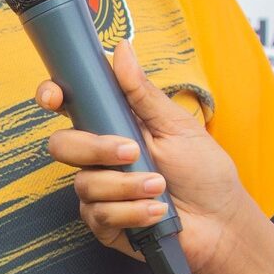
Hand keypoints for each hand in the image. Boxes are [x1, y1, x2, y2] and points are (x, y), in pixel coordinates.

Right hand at [36, 40, 254, 273]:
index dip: (51, 97)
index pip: (68, 106)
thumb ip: (142, 92)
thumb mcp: (176, 125)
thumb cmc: (203, 171)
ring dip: (126, 186)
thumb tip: (121, 49)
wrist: (222, 222)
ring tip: (159, 187)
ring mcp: (99, 191)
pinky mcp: (105, 223)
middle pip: (62, 145)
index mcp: (112, 125)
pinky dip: (132, 212)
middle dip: (95, 149)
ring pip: (83, 184)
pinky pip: (98, 215)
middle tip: (132, 152)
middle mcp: (99, 157)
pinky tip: (157, 211)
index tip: (54, 98)